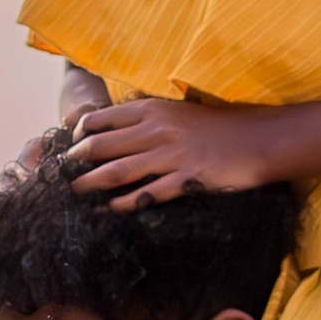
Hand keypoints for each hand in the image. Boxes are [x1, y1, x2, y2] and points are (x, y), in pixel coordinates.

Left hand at [65, 94, 270, 211]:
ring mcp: (170, 156)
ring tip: (74, 191)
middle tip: (62, 172)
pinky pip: (146, 194)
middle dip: (76, 160)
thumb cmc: (218, 126)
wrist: (257, 139)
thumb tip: (117, 131)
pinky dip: (124, 203)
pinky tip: (110, 209)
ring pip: (117, 171)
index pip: (102, 118)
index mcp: (153, 109)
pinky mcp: (185, 180)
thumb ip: (148, 119)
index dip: (80, 133)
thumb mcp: (178, 113)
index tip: (69, 144)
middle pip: (102, 146)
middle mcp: (156, 130)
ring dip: (90, 183)